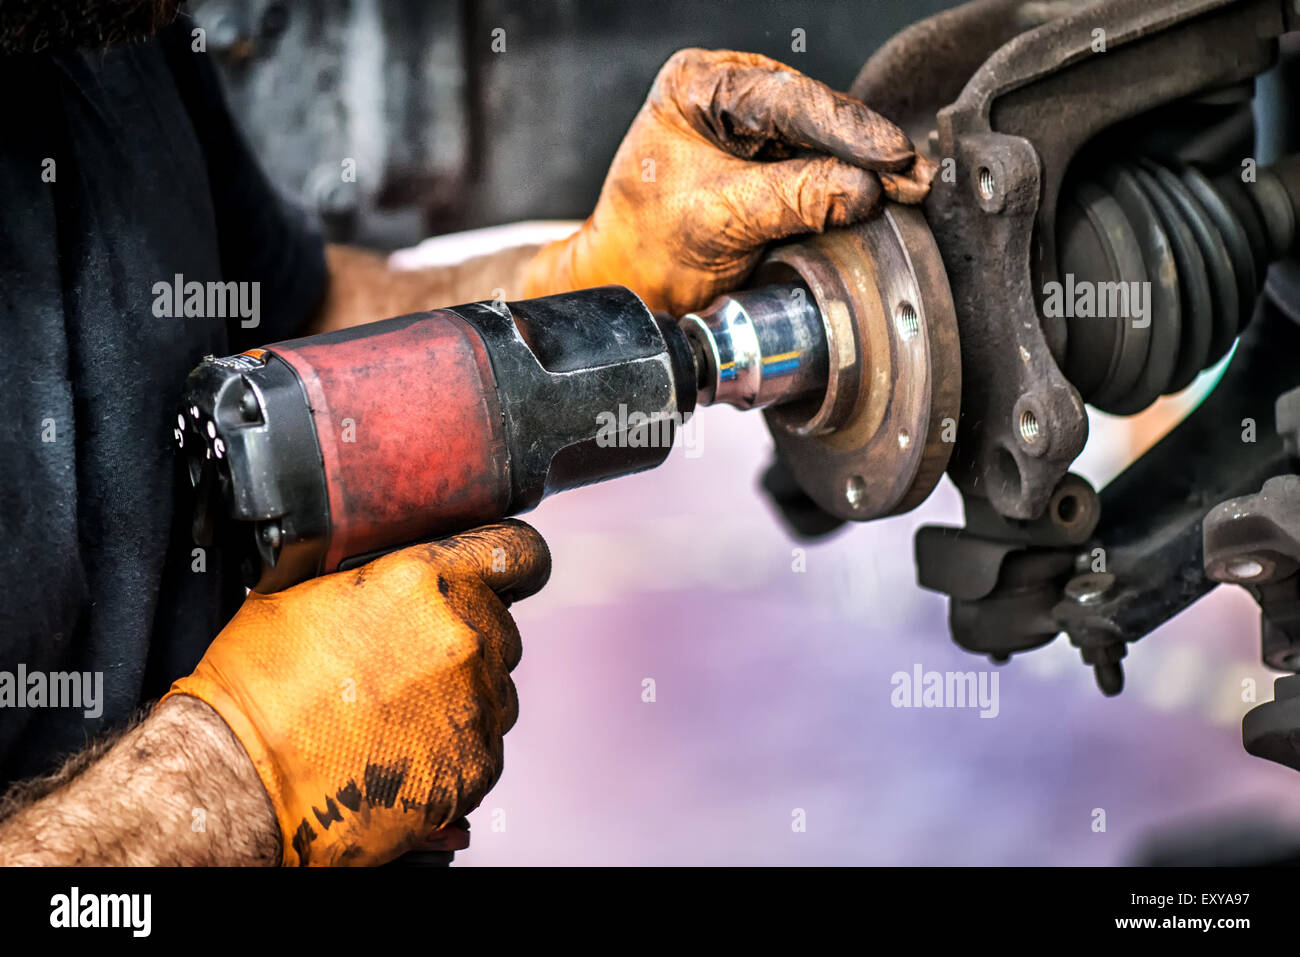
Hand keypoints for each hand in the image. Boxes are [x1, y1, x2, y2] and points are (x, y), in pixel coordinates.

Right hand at [163, 520, 549, 865]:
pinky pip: (486, 746)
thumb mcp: (294, 592)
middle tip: (410, 665)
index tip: (508, 574)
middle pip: (502, 627)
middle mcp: (463, 636)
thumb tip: (380, 562)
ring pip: (497, 690)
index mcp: (424, 580)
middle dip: (468, 641)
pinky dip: (455, 750)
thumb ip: (363, 570)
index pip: (517, 552)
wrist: (240, 781)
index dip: (513, 563)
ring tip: (399, 714)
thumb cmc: (256, 690)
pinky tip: (404, 751)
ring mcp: (474, 703)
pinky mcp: (475, 764)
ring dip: (463, 697)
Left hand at [523, 48, 935, 314]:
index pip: (786, 99)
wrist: (635, 289)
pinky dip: (853, 186)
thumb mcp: (719, 219)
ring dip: (869, 169)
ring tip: (911, 187)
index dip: (846, 128)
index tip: (889, 154)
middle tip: (915, 175)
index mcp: (700, 86)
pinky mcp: (772, 167)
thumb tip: (861, 190)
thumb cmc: (648, 249)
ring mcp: (753, 131)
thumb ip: (792, 199)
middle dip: (866, 149)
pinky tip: (886, 195)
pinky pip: (820, 170)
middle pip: (813, 116)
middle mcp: (729, 97)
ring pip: (823, 142)